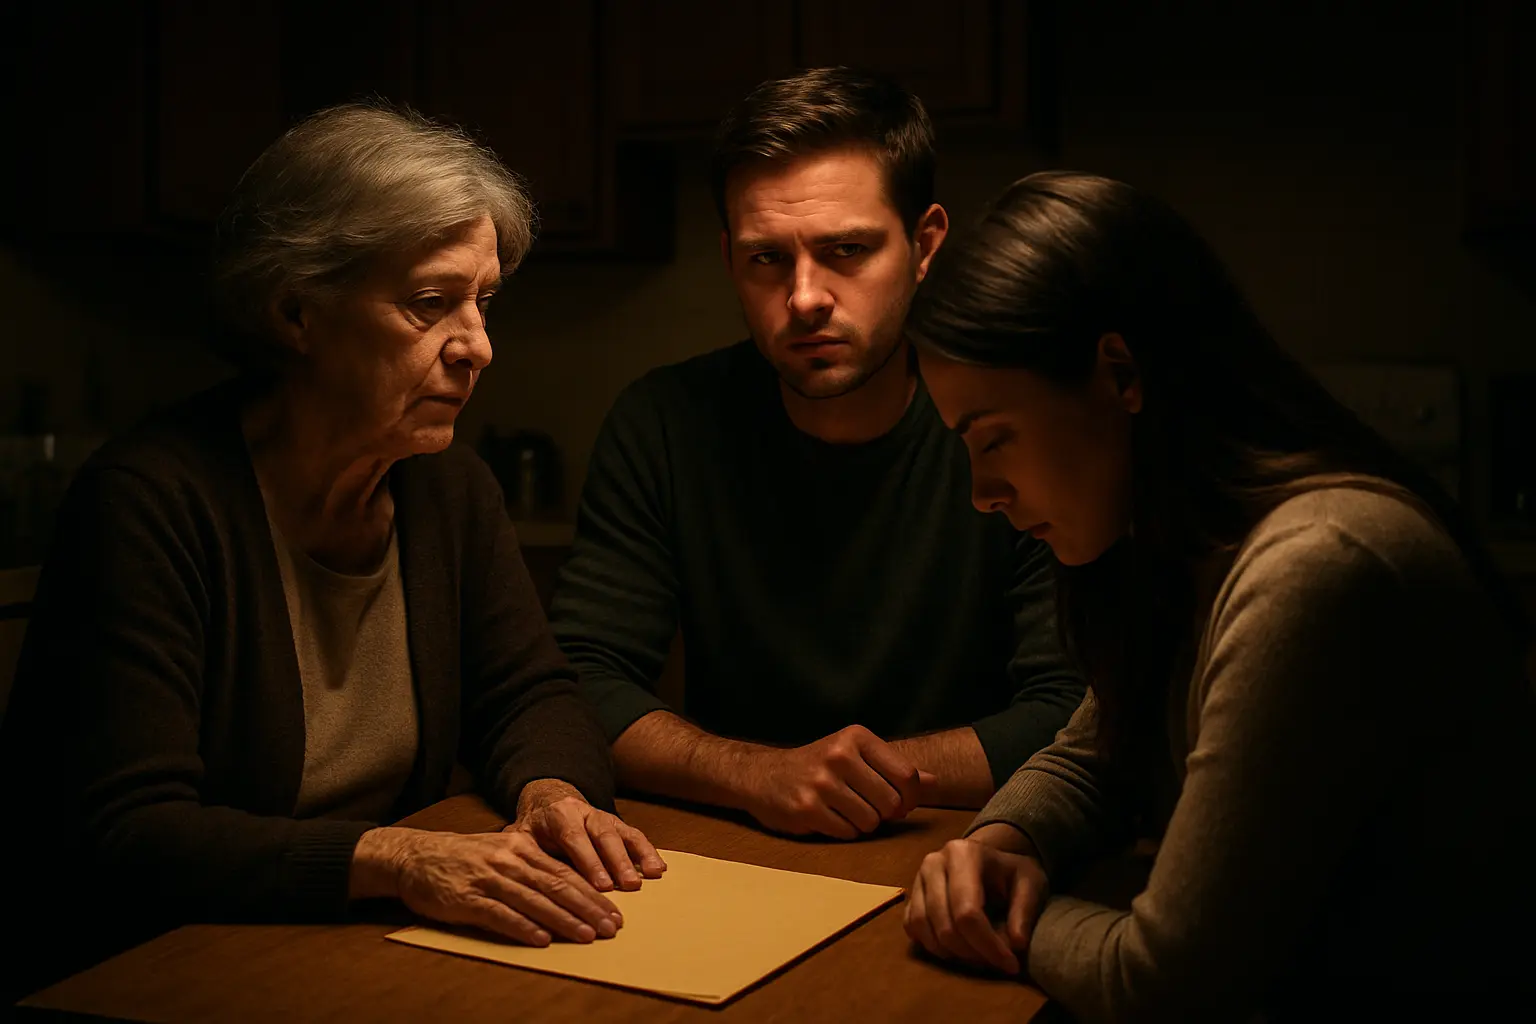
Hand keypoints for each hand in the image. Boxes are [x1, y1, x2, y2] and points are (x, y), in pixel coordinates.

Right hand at [353, 827, 623, 946]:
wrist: (415, 855)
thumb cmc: (463, 858)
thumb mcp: (502, 852)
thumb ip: (532, 867)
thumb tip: (570, 890)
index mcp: (523, 848)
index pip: (567, 873)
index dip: (593, 895)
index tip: (615, 913)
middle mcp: (510, 860)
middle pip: (558, 886)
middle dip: (589, 908)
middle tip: (612, 927)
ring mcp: (489, 879)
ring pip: (535, 900)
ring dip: (564, 920)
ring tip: (587, 936)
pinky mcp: (467, 898)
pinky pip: (500, 915)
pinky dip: (523, 927)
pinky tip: (542, 939)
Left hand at [506, 779, 666, 891]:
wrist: (549, 801)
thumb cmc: (535, 827)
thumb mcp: (521, 835)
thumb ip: (522, 851)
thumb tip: (516, 872)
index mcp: (558, 814)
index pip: (574, 837)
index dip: (589, 861)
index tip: (602, 885)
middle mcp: (585, 812)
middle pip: (604, 835)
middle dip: (618, 861)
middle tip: (629, 885)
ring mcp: (604, 817)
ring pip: (622, 834)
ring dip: (637, 857)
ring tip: (650, 877)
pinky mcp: (617, 825)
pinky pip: (634, 835)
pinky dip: (648, 851)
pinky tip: (658, 868)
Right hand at [740, 725, 937, 839]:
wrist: (764, 776)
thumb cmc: (819, 767)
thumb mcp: (857, 757)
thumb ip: (896, 770)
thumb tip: (934, 783)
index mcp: (856, 737)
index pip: (907, 776)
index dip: (909, 798)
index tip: (899, 803)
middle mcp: (839, 754)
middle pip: (891, 803)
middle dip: (884, 813)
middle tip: (867, 807)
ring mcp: (820, 782)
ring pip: (871, 821)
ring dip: (863, 824)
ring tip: (845, 811)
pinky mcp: (806, 808)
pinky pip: (847, 833)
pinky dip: (843, 832)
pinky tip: (828, 817)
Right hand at [904, 834, 1048, 974]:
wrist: (989, 862)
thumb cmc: (1010, 872)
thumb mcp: (1031, 883)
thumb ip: (1025, 911)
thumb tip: (1015, 945)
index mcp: (963, 854)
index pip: (968, 912)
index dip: (988, 945)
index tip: (1012, 964)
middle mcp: (933, 862)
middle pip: (945, 925)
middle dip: (973, 954)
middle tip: (997, 963)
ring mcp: (917, 878)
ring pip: (924, 928)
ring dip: (953, 954)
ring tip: (980, 957)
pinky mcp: (911, 895)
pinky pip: (912, 927)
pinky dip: (933, 946)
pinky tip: (958, 949)